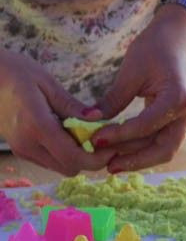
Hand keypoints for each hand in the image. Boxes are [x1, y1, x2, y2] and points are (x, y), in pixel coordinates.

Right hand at [0, 51, 115, 174]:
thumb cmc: (15, 73)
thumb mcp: (47, 83)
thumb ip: (72, 105)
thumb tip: (99, 120)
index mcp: (37, 126)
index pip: (73, 158)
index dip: (98, 158)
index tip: (114, 145)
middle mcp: (27, 144)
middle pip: (70, 168)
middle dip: (91, 158)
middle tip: (105, 139)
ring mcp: (22, 149)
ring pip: (60, 167)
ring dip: (78, 157)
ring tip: (89, 134)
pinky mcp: (20, 149)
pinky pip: (50, 160)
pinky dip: (65, 153)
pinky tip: (72, 134)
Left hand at [92, 7, 185, 171]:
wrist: (177, 36)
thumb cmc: (155, 47)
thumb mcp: (130, 72)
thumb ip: (112, 100)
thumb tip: (88, 122)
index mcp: (177, 98)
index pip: (146, 126)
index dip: (120, 135)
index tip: (94, 139)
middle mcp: (185, 113)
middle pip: (163, 148)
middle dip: (135, 159)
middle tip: (107, 166)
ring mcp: (183, 117)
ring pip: (164, 148)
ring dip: (139, 158)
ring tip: (111, 163)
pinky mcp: (176, 118)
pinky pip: (161, 139)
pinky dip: (143, 148)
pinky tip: (122, 151)